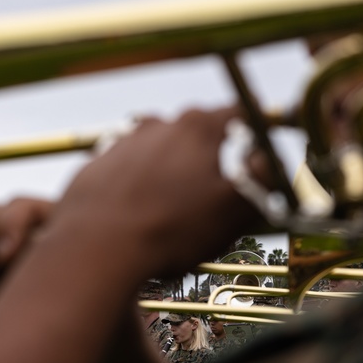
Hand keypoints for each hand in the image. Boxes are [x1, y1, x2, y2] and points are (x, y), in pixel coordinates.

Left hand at [44, 109, 264, 279]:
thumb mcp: (234, 210)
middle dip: (208, 154)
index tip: (257, 134)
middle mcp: (156, 127)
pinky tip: (138, 216)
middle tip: (215, 187)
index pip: (235, 113)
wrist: (94, 249)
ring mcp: (119, 145)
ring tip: (173, 209)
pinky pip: (123, 174)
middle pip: (192, 133)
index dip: (252, 124)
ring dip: (168, 172)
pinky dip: (134, 188)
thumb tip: (271, 161)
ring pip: (155, 153)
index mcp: (197, 130)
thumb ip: (262, 180)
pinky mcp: (92, 169)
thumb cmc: (168, 230)